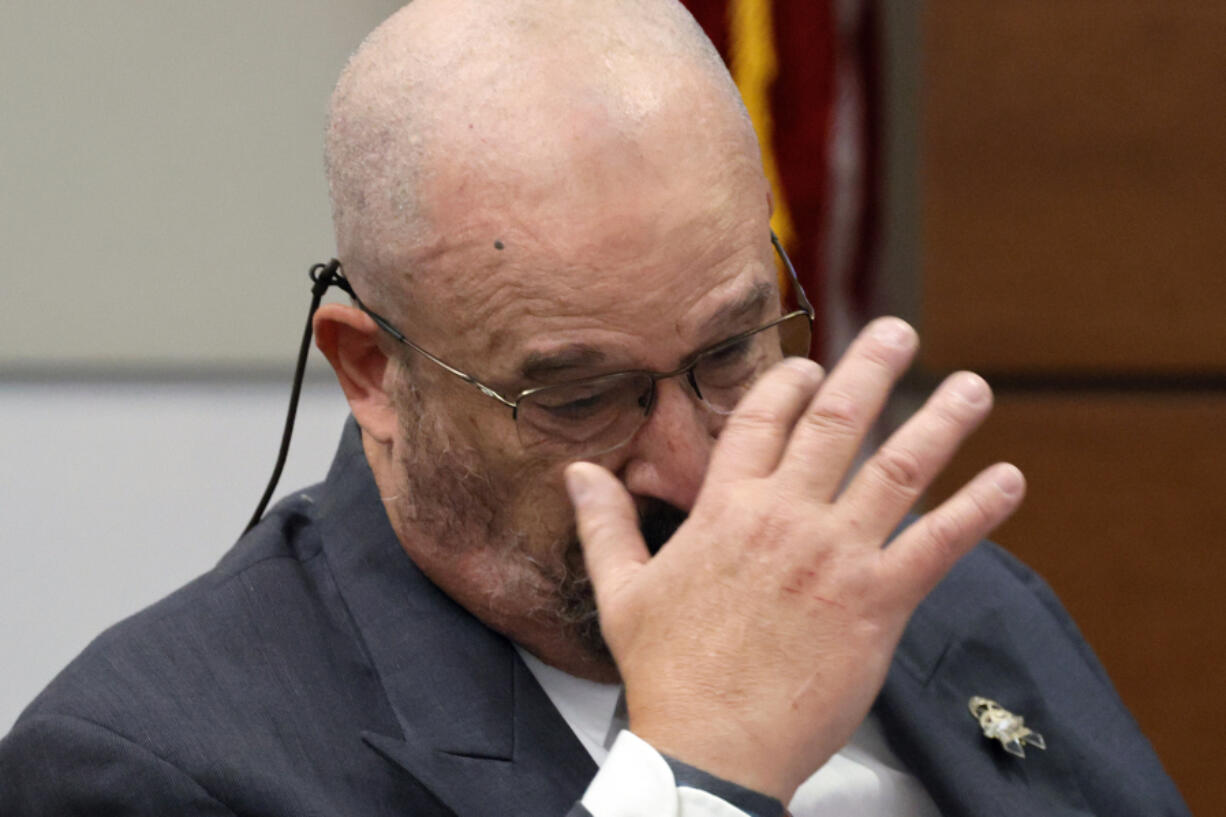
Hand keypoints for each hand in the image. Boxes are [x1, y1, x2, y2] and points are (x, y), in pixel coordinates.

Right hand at [564, 317, 1024, 802]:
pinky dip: (978, 509)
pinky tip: (1008, 480)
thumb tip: (578, 475)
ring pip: (897, 470)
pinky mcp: (877, 604)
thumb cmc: (667, 674)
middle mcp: (785, 519)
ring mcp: (836, 558)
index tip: (812, 364)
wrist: (712, 747)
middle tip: (901, 331)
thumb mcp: (622, 592)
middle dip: (873, 367)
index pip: (762, 420)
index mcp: (725, 510)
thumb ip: (604, 524)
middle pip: (836, 422)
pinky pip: (938, 544)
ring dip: (940, 422)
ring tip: (972, 387)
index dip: (790, 382)